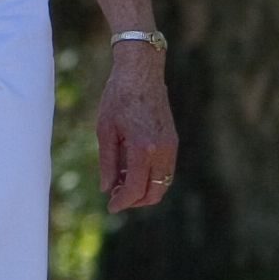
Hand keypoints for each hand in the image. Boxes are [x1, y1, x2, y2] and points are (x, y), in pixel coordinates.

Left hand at [99, 43, 176, 209]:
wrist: (141, 72)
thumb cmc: (118, 98)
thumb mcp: (105, 131)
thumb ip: (107, 163)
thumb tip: (106, 189)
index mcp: (143, 148)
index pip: (135, 188)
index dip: (121, 202)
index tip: (110, 206)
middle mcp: (162, 150)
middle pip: (154, 192)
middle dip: (135, 200)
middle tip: (115, 197)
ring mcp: (171, 145)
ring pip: (163, 183)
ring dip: (144, 189)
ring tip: (120, 182)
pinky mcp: (173, 140)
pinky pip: (166, 169)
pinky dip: (151, 177)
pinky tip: (130, 170)